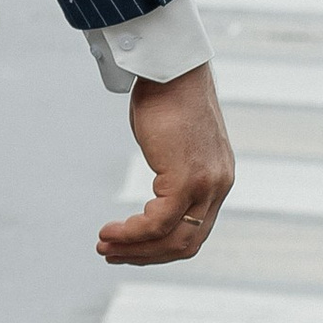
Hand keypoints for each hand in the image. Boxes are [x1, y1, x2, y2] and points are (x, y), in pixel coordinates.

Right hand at [97, 62, 234, 266]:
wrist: (172, 68)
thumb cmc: (168, 96)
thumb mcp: (174, 140)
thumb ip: (173, 165)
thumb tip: (160, 181)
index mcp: (217, 179)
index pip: (195, 230)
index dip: (160, 246)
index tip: (129, 246)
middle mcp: (218, 186)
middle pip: (187, 243)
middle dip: (146, 254)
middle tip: (111, 253)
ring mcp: (206, 184)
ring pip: (174, 238)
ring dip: (135, 248)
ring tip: (105, 246)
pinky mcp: (187, 178)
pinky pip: (158, 222)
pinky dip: (131, 233)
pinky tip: (110, 231)